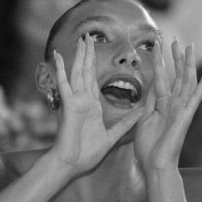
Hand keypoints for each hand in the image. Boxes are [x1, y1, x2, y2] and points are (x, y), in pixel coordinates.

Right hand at [47, 35, 143, 172]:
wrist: (71, 165)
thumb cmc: (86, 154)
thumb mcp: (113, 136)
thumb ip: (126, 123)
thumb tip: (143, 113)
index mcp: (91, 106)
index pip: (94, 80)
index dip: (96, 65)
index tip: (97, 51)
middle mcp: (82, 100)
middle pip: (86, 72)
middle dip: (88, 54)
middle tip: (89, 36)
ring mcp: (75, 101)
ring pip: (78, 73)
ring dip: (80, 56)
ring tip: (82, 39)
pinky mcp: (68, 105)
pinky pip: (64, 84)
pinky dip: (60, 69)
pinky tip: (58, 55)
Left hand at [134, 39, 201, 171]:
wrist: (155, 165)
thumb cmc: (149, 148)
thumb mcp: (144, 119)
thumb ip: (149, 102)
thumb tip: (151, 85)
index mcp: (163, 105)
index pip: (162, 79)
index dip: (160, 63)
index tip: (157, 49)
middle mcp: (175, 104)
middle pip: (177, 76)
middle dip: (176, 58)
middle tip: (175, 40)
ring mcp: (182, 109)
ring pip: (187, 81)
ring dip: (188, 63)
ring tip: (190, 46)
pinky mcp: (186, 115)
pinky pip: (197, 96)